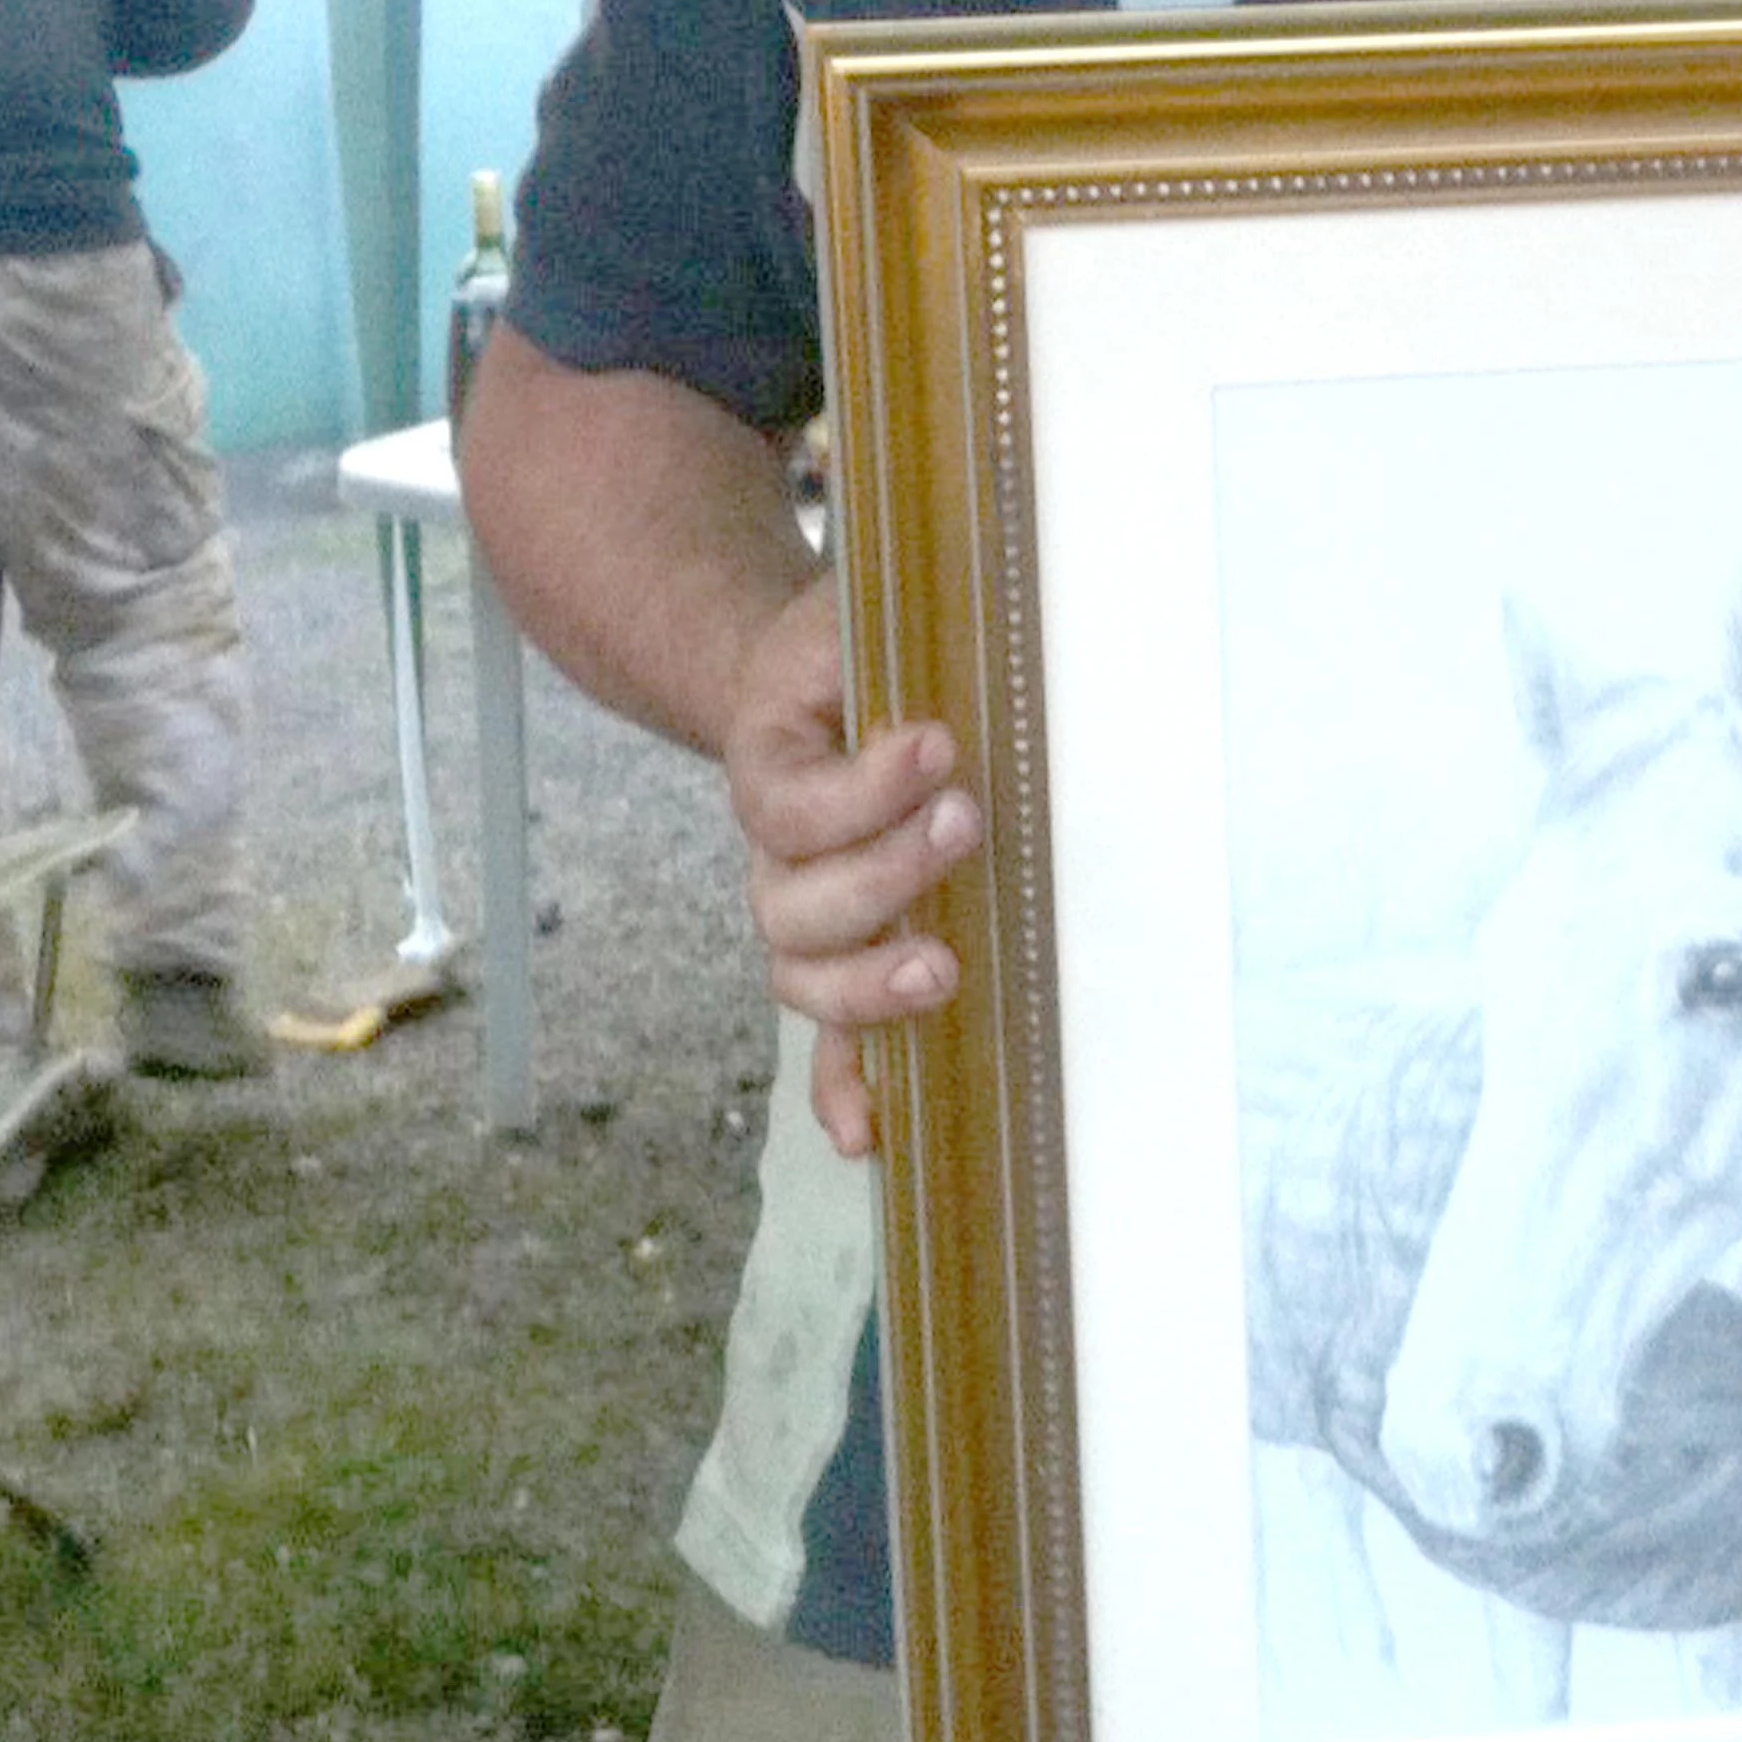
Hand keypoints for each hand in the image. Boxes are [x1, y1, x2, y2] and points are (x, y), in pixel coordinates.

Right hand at [722, 578, 982, 1156]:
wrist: (810, 679)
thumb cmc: (853, 646)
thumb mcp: (857, 607)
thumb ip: (888, 618)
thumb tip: (972, 613)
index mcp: (769, 758)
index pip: (787, 796)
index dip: (858, 786)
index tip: (939, 742)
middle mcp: (775, 851)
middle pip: (790, 903)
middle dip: (879, 874)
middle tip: (965, 820)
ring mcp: (807, 915)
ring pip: (803, 976)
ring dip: (866, 983)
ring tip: (942, 967)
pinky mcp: (849, 957)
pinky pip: (830, 1040)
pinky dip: (844, 1087)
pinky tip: (870, 1134)